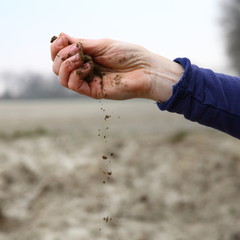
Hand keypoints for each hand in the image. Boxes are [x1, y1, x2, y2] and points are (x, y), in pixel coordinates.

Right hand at [51, 33, 183, 100]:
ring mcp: (88, 81)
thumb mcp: (102, 44)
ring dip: (66, 64)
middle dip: (61, 55)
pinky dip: (75, 74)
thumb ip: (81, 43)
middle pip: (58, 67)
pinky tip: (88, 67)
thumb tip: (60, 36)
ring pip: (62, 78)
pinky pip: (73, 85)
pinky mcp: (93, 92)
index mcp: (86, 57)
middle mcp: (84, 70)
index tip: (62, 39)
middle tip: (77, 50)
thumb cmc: (128, 55)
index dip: (56, 47)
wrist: (145, 69)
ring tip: (81, 58)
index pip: (61, 55)